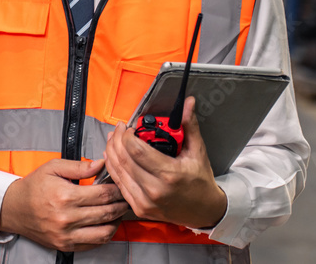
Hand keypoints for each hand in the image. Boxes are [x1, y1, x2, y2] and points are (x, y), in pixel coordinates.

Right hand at [0, 158, 129, 251]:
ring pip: (104, 232)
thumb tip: (101, 164)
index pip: (102, 194)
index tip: (121, 185)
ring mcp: (66, 234)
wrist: (14, 208)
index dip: (117, 189)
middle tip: (126, 198)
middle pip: (106, 213)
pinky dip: (105, 235)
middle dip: (121, 204)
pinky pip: (93, 244)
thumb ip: (79, 166)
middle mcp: (66, 217)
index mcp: (65, 196)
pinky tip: (106, 224)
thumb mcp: (53, 168)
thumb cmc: (33, 187)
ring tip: (118, 212)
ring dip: (116, 222)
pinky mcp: (65, 245)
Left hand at [103, 96, 226, 228]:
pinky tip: (113, 156)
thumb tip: (188, 104)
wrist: (204, 211)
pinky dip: (113, 168)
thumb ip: (189, 126)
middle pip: (123, 159)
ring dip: (111, 151)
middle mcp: (154, 190)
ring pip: (117, 171)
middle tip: (120, 129)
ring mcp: (145, 201)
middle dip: (117, 139)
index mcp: (169, 174)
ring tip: (114, 138)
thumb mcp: (197, 152)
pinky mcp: (139, 208)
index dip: (127, 135)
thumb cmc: (201, 182)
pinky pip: (119, 184)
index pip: (136, 150)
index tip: (129, 127)